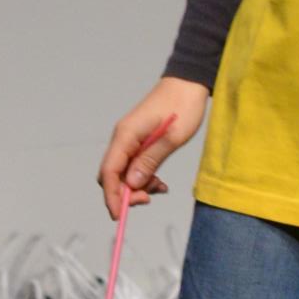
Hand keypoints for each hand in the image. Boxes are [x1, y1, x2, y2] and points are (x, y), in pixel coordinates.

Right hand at [99, 78, 207, 217]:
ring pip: (123, 172)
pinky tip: (159, 182)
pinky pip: (133, 165)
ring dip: (137, 186)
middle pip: (112, 174)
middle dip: (125, 193)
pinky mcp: (138, 141)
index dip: (112, 195)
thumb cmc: (183, 106)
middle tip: (149, 198)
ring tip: (160, 187)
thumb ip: (150, 161)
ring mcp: (129, 139)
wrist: (188, 83)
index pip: (109, 171)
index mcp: (126, 135)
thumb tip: (132, 184)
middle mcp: (122, 137)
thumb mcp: (172, 138)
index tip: (120, 215)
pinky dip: (143, 177)